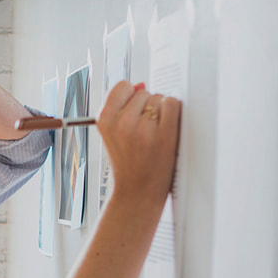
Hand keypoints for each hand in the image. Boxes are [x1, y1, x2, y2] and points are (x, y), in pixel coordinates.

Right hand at [97, 81, 180, 208]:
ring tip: (153, 135)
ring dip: (160, 112)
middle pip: (144, 92)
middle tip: (143, 133)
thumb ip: (122, 107)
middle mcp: (122, 122)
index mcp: (104, 120)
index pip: (123, 86)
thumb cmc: (128, 163)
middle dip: (146, 107)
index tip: (132, 113)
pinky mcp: (164, 135)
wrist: (137, 193)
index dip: (131, 98)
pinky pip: (173, 104)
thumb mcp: (112, 134)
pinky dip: (173, 113)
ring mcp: (144, 128)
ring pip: (159, 98)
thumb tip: (141, 83)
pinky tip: (167, 130)